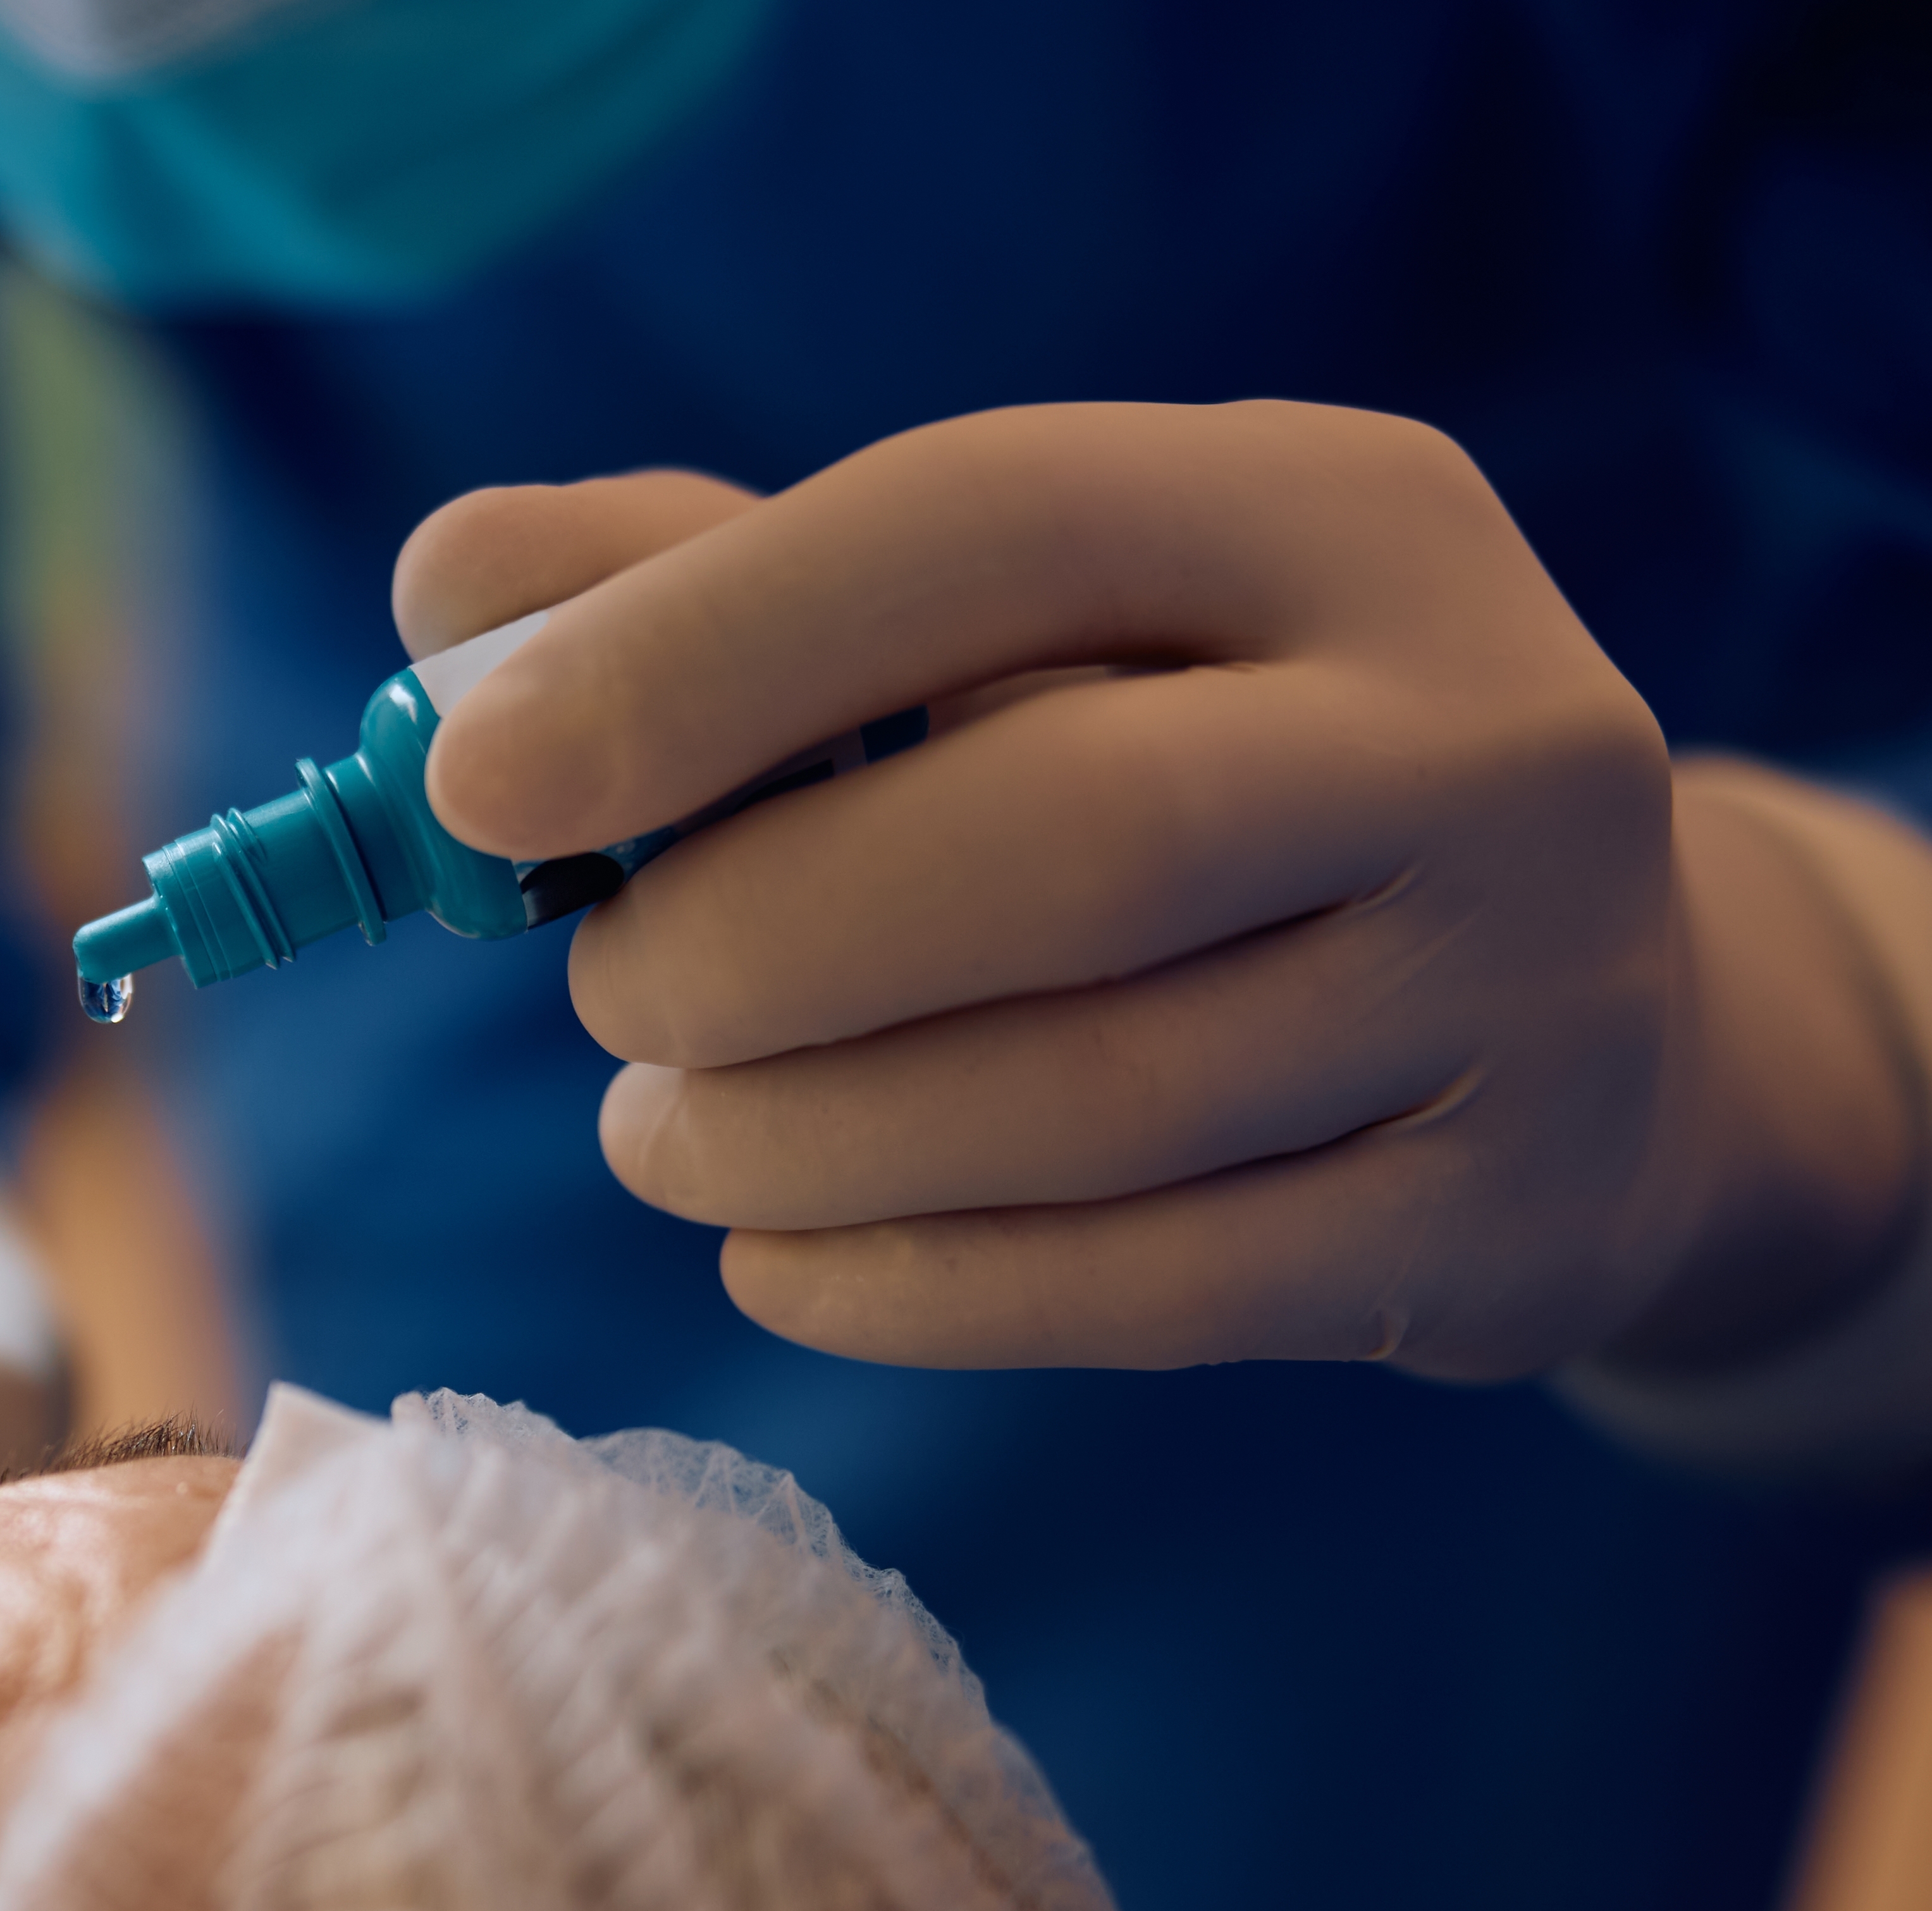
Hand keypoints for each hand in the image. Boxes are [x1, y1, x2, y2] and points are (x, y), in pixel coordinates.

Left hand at [397, 404, 1922, 1380]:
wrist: (1576, 1019)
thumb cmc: (1189, 782)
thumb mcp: (1008, 634)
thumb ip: (721, 586)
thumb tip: (447, 586)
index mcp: (1332, 511)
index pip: (990, 524)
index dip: (705, 648)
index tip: (472, 778)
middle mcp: (1479, 727)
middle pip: (1065, 840)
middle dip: (756, 940)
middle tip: (608, 998)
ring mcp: (1527, 986)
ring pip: (1091, 1097)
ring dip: (799, 1138)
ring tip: (660, 1136)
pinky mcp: (1503, 1222)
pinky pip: (1147, 1286)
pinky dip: (907, 1286)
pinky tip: (776, 1260)